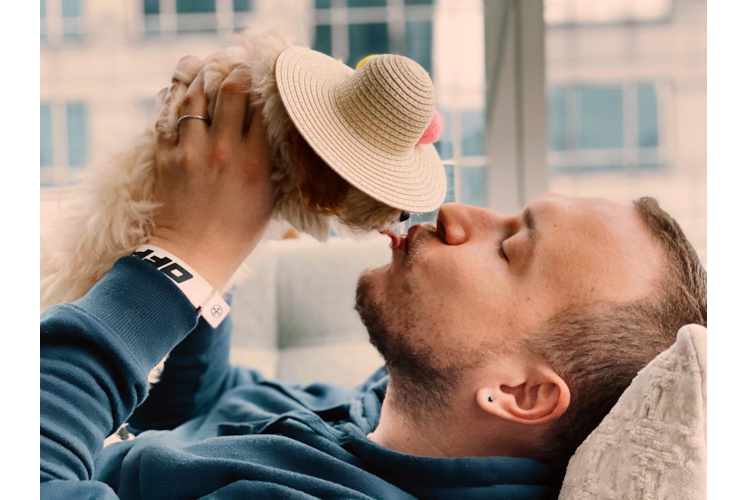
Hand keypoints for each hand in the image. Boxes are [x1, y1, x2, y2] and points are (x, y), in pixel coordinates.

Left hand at [148, 55, 274, 289]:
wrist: (192, 257)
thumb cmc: (237, 234)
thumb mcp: (268, 200)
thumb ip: (273, 164)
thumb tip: (277, 131)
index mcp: (254, 162)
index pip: (263, 106)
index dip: (266, 85)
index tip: (267, 79)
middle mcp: (222, 151)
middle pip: (231, 89)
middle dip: (237, 71)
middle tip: (240, 68)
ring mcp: (190, 152)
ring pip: (195, 95)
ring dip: (204, 77)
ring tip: (211, 72)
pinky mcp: (166, 157)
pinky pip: (167, 115)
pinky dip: (175, 99)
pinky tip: (184, 93)